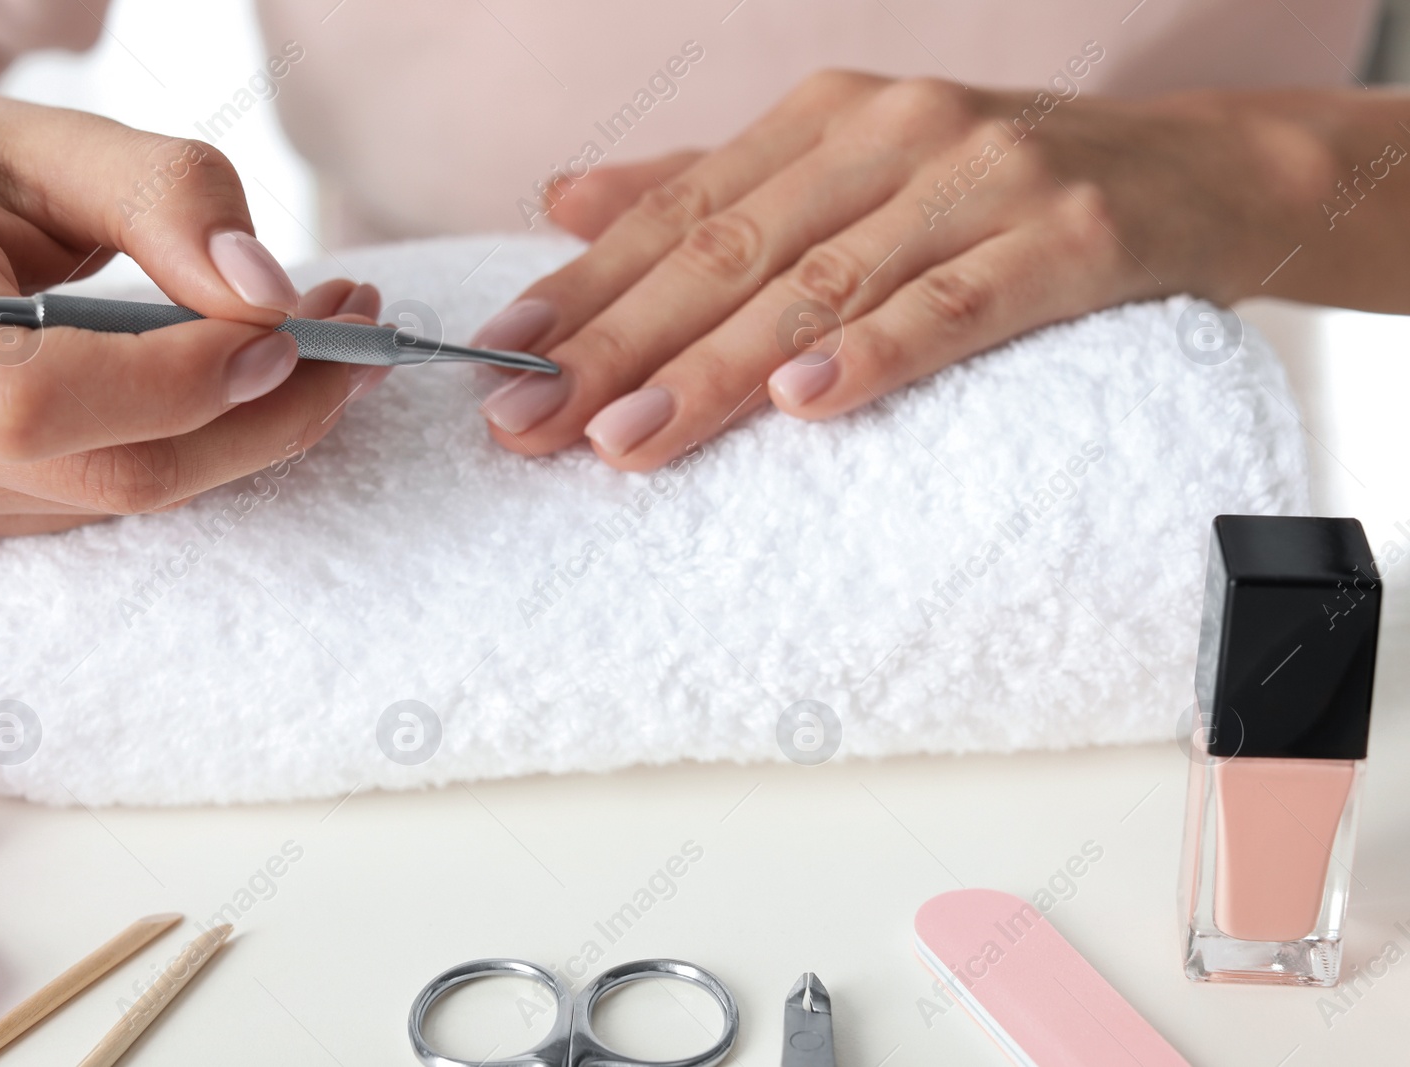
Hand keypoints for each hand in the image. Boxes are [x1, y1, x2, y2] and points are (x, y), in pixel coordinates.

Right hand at [0, 93, 385, 538]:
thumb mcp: (52, 140)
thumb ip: (168, 198)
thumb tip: (269, 297)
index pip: (38, 400)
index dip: (181, 385)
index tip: (292, 331)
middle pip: (115, 472)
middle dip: (267, 417)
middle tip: (355, 341)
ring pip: (130, 497)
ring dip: (254, 433)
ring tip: (326, 350)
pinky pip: (116, 501)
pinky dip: (204, 449)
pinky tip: (252, 389)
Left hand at [474, 70, 1331, 468]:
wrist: (1191, 172)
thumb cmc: (996, 183)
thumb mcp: (847, 165)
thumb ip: (710, 186)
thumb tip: (564, 202)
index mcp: (824, 116)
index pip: (678, 212)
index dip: (584, 287)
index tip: (500, 358)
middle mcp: (890, 131)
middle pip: (729, 252)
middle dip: (619, 344)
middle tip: (531, 423)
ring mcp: (981, 179)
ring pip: (823, 284)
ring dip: (719, 368)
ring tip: (629, 439)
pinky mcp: (1067, 237)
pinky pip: (956, 303)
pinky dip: (876, 352)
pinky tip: (804, 401)